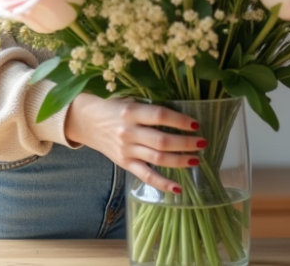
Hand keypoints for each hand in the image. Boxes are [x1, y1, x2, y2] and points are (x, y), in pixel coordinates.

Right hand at [63, 93, 205, 194]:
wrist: (87, 121)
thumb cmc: (113, 108)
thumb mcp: (130, 102)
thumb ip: (150, 110)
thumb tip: (180, 117)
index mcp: (131, 112)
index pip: (160, 116)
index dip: (180, 121)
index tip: (196, 124)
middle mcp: (129, 132)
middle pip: (162, 140)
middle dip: (185, 143)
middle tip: (202, 143)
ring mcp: (126, 150)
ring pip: (157, 158)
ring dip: (180, 160)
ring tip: (196, 159)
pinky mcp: (124, 163)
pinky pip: (146, 176)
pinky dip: (162, 184)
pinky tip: (178, 188)